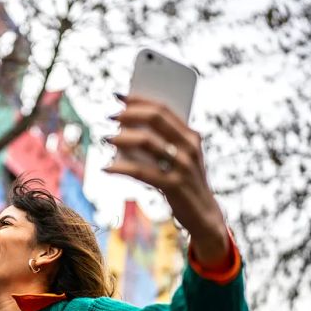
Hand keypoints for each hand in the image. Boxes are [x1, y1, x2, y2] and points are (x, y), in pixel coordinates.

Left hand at [103, 95, 230, 266]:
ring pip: (146, 142)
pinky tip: (106, 168)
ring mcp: (182, 166)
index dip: (139, 99)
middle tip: (110, 116)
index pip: (163, 108)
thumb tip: (127, 125)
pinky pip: (140, 171)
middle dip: (129, 114)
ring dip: (121, 138)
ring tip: (106, 138)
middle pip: (155, 119)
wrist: (204, 214)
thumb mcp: (181, 158)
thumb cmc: (185, 181)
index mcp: (191, 136)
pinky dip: (120, 168)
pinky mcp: (173, 185)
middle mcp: (189, 147)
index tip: (118, 96)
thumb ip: (163, 141)